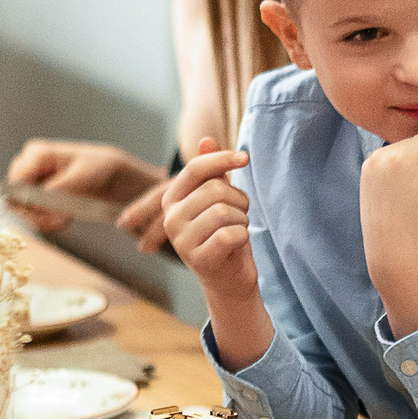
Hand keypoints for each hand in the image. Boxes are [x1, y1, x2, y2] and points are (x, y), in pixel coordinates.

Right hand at [6, 140, 167, 243]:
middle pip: (15, 199)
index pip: (15, 186)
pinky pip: (31, 213)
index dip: (29, 206)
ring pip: (22, 209)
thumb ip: (60, 188)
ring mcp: (31, 181)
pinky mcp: (38, 195)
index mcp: (35, 154)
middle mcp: (28, 165)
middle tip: (60, 221)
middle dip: (36, 215)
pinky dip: (45, 220)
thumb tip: (41, 203)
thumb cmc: (105, 168)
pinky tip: (62, 219)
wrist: (119, 176)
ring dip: (41, 219)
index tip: (52, 217)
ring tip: (64, 220)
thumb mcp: (86, 175)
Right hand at [159, 137, 268, 362]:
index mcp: (172, 199)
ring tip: (237, 231)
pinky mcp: (198, 259)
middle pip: (216, 190)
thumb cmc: (225, 234)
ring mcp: (182, 240)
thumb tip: (206, 139)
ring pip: (225, 212)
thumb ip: (213, 172)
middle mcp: (171, 218)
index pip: (196, 168)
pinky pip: (231, 234)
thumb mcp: (219, 200)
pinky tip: (236, 246)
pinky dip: (243, 237)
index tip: (245, 158)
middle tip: (240, 215)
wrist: (230, 279)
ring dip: (242, 220)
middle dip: (239, 200)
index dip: (223, 159)